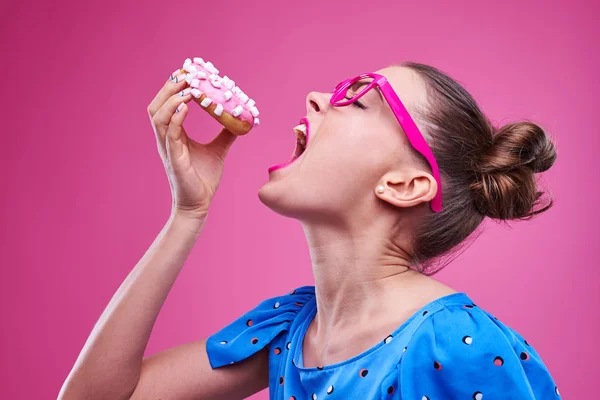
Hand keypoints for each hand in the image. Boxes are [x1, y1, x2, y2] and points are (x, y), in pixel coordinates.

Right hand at [147, 69, 237, 220]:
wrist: (200, 205)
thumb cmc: (203, 179)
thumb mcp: (218, 150)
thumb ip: (226, 134)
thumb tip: (240, 120)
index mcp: (173, 135)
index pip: (167, 104)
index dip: (174, 87)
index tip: (188, 72)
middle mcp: (166, 139)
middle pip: (156, 105)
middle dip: (168, 87)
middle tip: (185, 74)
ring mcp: (167, 148)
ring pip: (158, 116)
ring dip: (170, 99)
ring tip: (187, 88)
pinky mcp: (174, 159)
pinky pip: (170, 134)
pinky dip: (176, 118)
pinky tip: (185, 107)